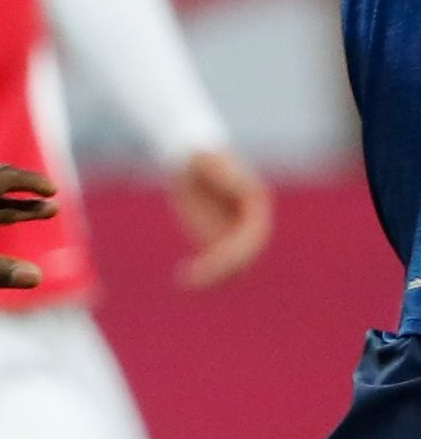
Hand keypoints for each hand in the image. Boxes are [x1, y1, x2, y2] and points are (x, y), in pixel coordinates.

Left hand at [168, 149, 271, 288]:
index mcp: (255, 205)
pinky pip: (216, 265)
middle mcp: (251, 225)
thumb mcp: (210, 161)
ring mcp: (235, 235)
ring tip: (185, 281)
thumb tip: (247, 189)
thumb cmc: (200, 156)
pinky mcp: (218, 241)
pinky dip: (204, 275)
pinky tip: (183, 279)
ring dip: (213, 279)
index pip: (253, 237)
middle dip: (221, 270)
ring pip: (232, 268)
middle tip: (192, 278)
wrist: (188, 160)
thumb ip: (227, 175)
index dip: (236, 252)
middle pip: (244, 258)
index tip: (215, 259)